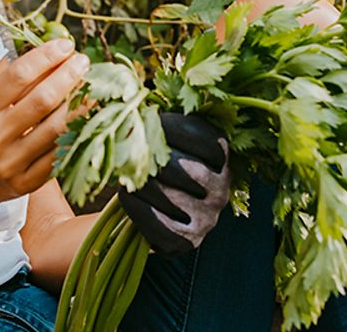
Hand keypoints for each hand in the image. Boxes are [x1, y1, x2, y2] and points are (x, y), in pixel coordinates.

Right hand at [0, 38, 89, 215]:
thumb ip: (8, 84)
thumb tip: (48, 54)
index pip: (17, 76)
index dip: (45, 57)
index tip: (65, 45)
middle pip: (41, 100)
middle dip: (68, 76)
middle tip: (83, 61)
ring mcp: (9, 163)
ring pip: (56, 129)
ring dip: (79, 104)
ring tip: (91, 87)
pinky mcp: (25, 183)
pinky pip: (58, 157)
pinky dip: (75, 135)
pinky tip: (86, 119)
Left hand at [118, 112, 229, 256]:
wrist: (150, 209)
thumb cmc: (157, 163)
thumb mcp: (166, 137)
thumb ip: (161, 121)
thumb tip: (137, 106)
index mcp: (221, 158)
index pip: (203, 138)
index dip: (171, 126)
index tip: (146, 119)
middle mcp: (221, 189)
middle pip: (184, 169)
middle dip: (150, 158)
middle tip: (128, 150)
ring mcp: (207, 218)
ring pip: (169, 196)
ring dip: (139, 182)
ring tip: (124, 173)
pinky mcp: (188, 241)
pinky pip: (159, 225)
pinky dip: (137, 208)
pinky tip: (126, 196)